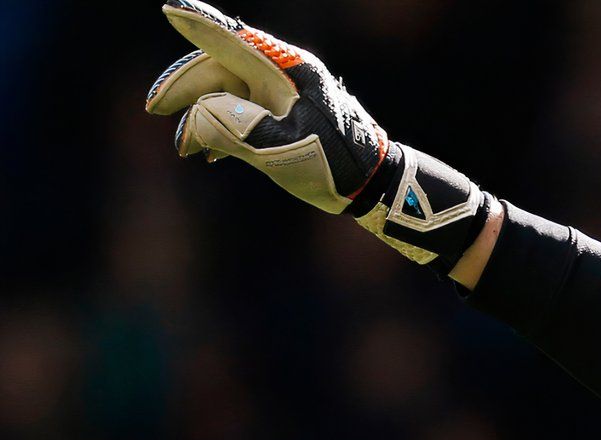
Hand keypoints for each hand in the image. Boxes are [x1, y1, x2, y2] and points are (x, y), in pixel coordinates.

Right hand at [145, 0, 492, 272]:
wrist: (374, 187)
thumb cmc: (336, 165)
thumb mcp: (284, 149)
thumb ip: (237, 128)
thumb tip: (196, 116)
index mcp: (287, 71)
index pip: (233, 40)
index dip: (199, 23)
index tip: (170, 8)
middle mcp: (283, 75)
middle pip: (219, 67)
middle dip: (184, 88)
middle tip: (153, 109)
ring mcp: (282, 95)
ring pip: (226, 92)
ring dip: (200, 116)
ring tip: (185, 149)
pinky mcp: (283, 115)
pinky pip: (240, 111)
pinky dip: (220, 129)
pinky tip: (208, 154)